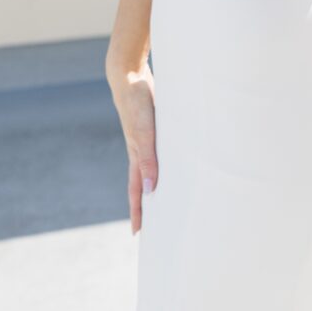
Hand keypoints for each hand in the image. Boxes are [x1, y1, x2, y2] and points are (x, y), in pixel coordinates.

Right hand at [107, 62, 158, 232]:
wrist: (129, 76)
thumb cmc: (136, 105)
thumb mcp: (144, 135)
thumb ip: (148, 161)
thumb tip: (149, 191)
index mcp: (136, 157)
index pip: (136, 192)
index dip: (138, 212)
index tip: (139, 234)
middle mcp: (142, 151)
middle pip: (146, 183)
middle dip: (152, 202)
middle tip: (161, 221)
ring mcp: (149, 138)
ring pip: (157, 166)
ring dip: (163, 181)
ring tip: (174, 194)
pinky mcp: (157, 125)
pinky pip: (165, 148)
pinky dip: (170, 159)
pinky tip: (182, 158)